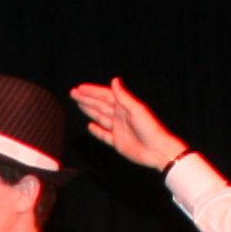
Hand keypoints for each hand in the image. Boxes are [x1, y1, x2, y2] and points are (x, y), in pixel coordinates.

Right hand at [69, 78, 186, 171]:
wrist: (157, 150)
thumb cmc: (150, 129)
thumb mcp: (136, 110)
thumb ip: (123, 96)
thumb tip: (114, 80)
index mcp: (125, 107)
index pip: (105, 96)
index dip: (92, 91)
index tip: (80, 88)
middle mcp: (120, 116)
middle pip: (100, 105)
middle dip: (86, 99)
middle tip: (73, 93)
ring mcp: (118, 129)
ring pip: (100, 117)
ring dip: (89, 110)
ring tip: (78, 103)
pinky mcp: (117, 142)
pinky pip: (104, 135)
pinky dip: (97, 130)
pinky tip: (90, 126)